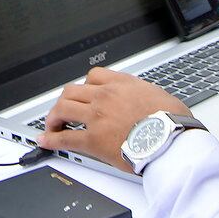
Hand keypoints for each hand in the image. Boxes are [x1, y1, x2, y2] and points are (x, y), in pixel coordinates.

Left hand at [37, 68, 191, 171]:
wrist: (171, 141)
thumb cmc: (173, 123)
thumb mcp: (162, 97)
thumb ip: (147, 96)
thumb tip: (150, 101)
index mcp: (123, 85)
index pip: (94, 76)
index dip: (85, 87)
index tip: (84, 95)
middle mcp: (106, 96)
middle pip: (72, 91)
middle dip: (65, 101)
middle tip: (64, 111)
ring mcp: (97, 117)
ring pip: (63, 108)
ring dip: (54, 117)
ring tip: (53, 125)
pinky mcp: (93, 139)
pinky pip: (65, 137)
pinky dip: (51, 139)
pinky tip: (45, 141)